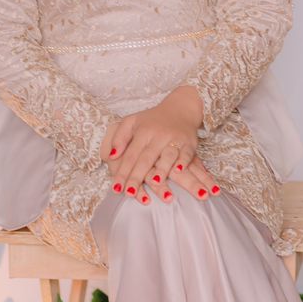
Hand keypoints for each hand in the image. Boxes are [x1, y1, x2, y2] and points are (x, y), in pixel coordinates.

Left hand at [101, 86, 220, 204]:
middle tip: (129, 193)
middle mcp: (158, 135)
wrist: (180, 108)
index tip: (116, 188)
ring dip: (161, 170)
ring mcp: (174, 139)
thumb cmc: (152, 120)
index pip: (131, 155)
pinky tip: (178, 171)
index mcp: (143, 132)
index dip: (123, 172)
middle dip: (137, 176)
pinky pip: (186, 154)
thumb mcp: (131, 122)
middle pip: (146, 159)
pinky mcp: (189, 143)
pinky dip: (183, 162)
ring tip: (154, 183)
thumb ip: (119, 137)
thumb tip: (112, 156)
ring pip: (167, 156)